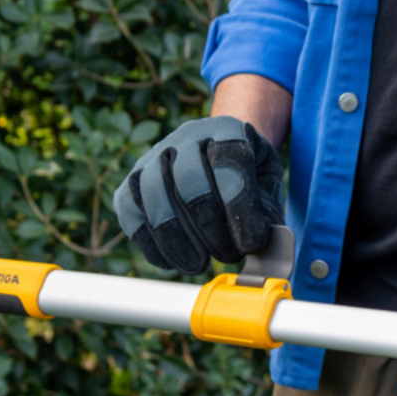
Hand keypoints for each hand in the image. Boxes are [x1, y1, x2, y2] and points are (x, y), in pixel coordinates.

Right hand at [112, 116, 283, 273]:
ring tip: (197, 264)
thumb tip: (261, 258)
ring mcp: (156, 154)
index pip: (231, 161)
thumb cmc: (249, 181)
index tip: (250, 245)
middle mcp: (189, 135)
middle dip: (207, 224)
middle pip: (188, 176)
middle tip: (226, 256)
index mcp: (229, 130)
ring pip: (151, 190)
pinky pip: (128, 207)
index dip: (240, 207)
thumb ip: (267, 221)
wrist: (222, 157)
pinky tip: (171, 262)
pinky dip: (147, 240)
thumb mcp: (268, 192)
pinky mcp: (133, 178)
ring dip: (174, 236)